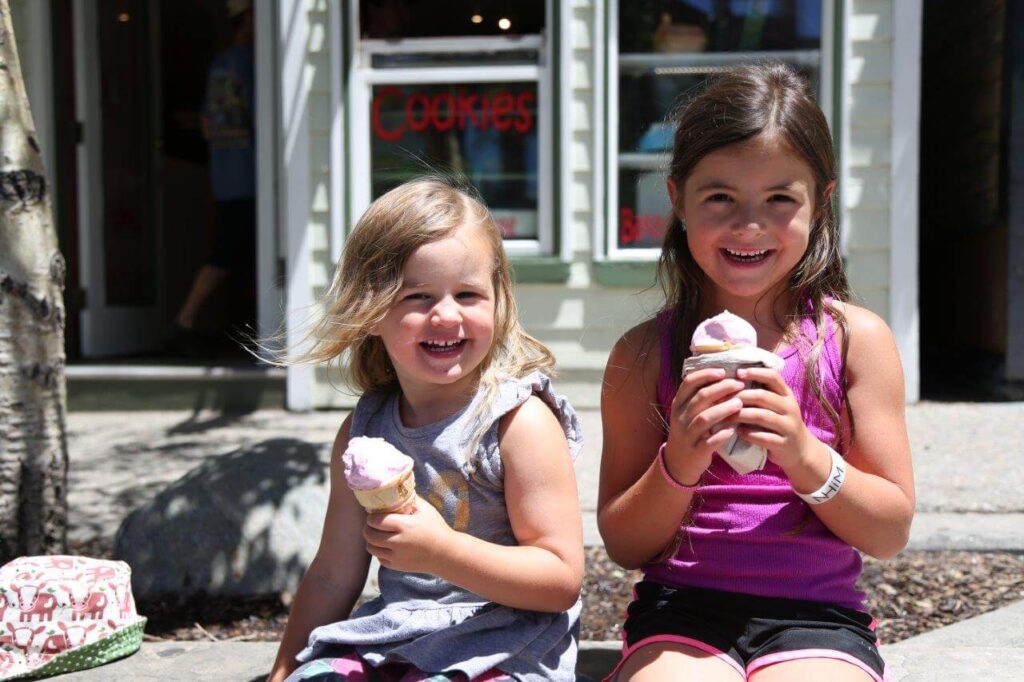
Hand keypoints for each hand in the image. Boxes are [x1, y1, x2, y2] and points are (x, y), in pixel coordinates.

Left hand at [364, 496, 453, 573]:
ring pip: (371, 548)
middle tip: (373, 523)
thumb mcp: (426, 509)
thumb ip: (409, 500)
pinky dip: (379, 551)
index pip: (376, 521)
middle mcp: (398, 542)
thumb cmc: (436, 528)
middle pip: (370, 535)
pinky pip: (379, 558)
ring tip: (378, 534)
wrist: (446, 554)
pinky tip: (387, 545)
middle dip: (368, 527)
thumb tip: (394, 492)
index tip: (375, 514)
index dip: (372, 516)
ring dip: (371, 540)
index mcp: (405, 526)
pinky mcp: (397, 566)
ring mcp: (396, 556)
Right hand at [664, 368, 744, 483]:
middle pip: (700, 398)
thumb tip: (725, 376)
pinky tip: (733, 429)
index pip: (689, 383)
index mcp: (678, 404)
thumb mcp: (687, 412)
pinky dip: (721, 435)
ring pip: (704, 418)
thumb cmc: (690, 431)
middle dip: (721, 388)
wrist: (678, 462)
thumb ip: (701, 397)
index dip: (706, 374)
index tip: (723, 371)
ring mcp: (687, 435)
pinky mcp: (696, 451)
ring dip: (723, 409)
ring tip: (739, 403)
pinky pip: (709, 442)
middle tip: (739, 385)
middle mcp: (680, 418)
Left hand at [733, 367, 812, 470]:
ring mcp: (788, 427)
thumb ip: (763, 393)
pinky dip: (749, 434)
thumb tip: (734, 378)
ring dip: (741, 415)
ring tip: (726, 417)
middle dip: (740, 396)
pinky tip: (738, 432)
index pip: (773, 377)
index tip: (738, 373)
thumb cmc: (781, 423)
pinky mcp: (784, 444)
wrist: (801, 450)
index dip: (756, 373)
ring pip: (762, 416)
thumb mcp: (778, 405)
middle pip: (763, 396)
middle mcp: (790, 408)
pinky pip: (764, 437)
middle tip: (722, 399)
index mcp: (787, 395)